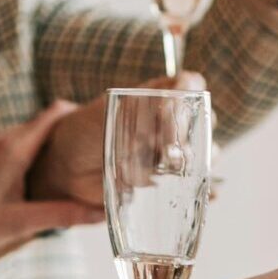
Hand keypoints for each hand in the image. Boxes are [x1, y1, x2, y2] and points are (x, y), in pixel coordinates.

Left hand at [0, 103, 103, 259]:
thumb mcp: (20, 224)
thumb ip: (61, 215)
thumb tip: (99, 214)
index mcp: (13, 149)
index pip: (53, 114)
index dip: (78, 113)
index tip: (100, 121)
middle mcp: (0, 141)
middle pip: (44, 122)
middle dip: (70, 129)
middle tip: (99, 144)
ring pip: (28, 134)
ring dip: (51, 141)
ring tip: (77, 158)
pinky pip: (14, 145)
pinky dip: (33, 151)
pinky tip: (42, 174)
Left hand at [27, 72, 206, 205]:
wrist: (64, 169)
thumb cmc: (82, 131)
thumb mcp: (104, 112)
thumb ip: (134, 109)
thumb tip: (167, 113)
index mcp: (154, 97)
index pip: (189, 85)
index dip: (191, 93)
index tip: (176, 109)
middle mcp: (167, 123)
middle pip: (203, 120)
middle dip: (196, 133)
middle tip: (171, 148)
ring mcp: (167, 152)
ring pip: (204, 153)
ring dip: (201, 160)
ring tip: (174, 167)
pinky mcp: (164, 180)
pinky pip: (194, 182)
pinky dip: (207, 188)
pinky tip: (213, 193)